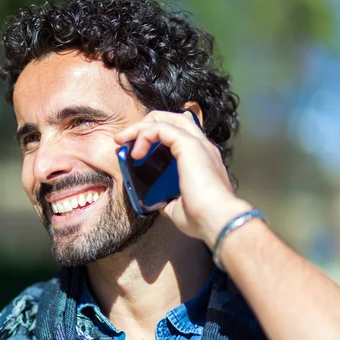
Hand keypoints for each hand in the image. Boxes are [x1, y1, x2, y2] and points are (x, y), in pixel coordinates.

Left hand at [114, 110, 250, 246]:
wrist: (217, 220)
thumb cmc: (202, 218)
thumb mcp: (179, 207)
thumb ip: (169, 200)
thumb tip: (161, 203)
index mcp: (201, 159)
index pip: (180, 132)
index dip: (155, 134)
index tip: (135, 150)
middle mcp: (202, 146)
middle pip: (172, 118)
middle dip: (145, 124)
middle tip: (124, 139)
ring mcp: (197, 143)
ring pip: (165, 119)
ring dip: (139, 127)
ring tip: (122, 140)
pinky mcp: (189, 145)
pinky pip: (160, 128)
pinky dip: (144, 135)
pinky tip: (135, 153)